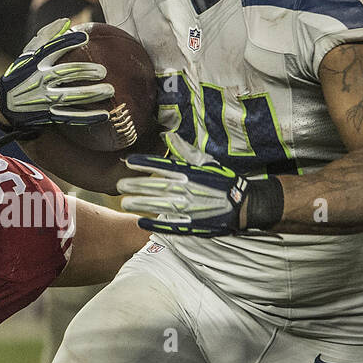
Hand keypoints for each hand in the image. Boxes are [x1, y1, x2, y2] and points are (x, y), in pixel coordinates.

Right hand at [0, 19, 113, 132]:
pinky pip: (71, 116)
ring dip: (91, 94)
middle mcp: (39, 80)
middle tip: (103, 71)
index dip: (67, 43)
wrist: (6, 104)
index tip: (84, 37)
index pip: (51, 49)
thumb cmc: (22, 73)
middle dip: (84, 71)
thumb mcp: (28, 53)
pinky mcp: (49, 115)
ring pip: (70, 96)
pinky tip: (105, 115)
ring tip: (109, 90)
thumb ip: (47, 36)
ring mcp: (44, 99)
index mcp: (35, 63)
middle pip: (64, 73)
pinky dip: (88, 117)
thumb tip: (66, 21)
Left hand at [117, 155, 251, 235]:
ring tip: (125, 203)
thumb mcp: (206, 162)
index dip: (144, 164)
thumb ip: (185, 151)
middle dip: (136, 185)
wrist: (242, 204)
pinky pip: (170, 225)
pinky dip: (155, 224)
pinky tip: (141, 222)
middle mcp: (187, 190)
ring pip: (159, 206)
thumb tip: (168, 137)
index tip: (128, 162)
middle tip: (119, 186)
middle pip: (156, 187)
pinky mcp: (193, 225)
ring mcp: (189, 209)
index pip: (162, 167)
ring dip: (141, 204)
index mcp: (190, 174)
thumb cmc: (223, 181)